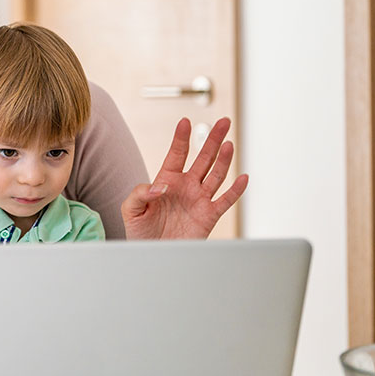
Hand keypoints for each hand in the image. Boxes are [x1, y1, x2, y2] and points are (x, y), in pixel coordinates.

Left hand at [121, 117, 248, 239]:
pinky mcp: (209, 215)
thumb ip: (141, 193)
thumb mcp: (130, 209)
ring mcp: (199, 199)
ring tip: (229, 143)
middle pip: (203, 158)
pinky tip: (243, 177)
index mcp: (166, 180)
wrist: (152, 254)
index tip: (185, 121)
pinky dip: (236, 190)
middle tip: (223, 122)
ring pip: (216, 175)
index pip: (176, 154)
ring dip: (224, 160)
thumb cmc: (140, 231)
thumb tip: (161, 186)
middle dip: (212, 139)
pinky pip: (226, 200)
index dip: (181, 138)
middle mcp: (186, 186)